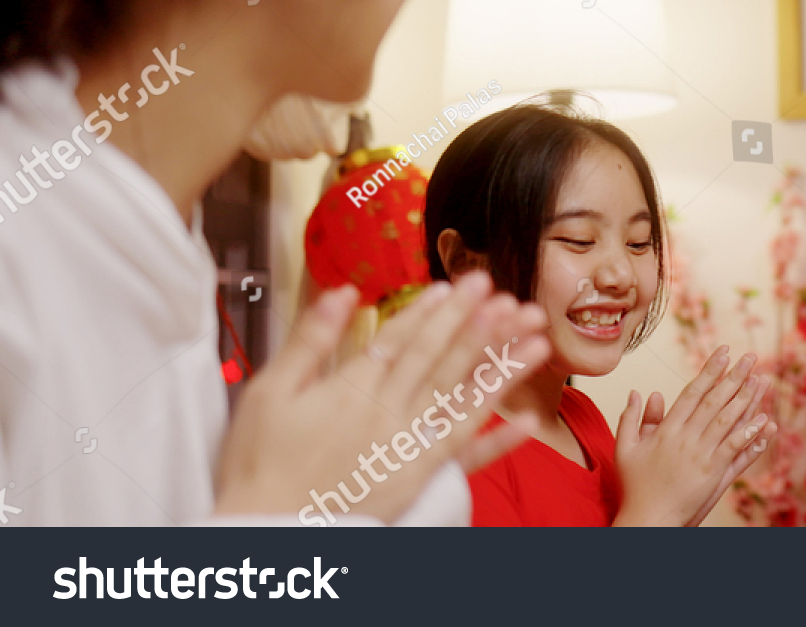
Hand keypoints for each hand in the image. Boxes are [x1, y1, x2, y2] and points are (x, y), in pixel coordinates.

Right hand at [214, 272, 549, 522]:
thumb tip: (341, 292)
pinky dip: (497, 441)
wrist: (266, 533)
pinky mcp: (417, 479)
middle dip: (477, 325)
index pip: (403, 338)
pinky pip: (464, 457)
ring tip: (536, 339)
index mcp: (352, 388)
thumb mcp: (268, 391)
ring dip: (501, 368)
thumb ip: (310, 340)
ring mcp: (408, 447)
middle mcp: (388, 412)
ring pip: (462, 398)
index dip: (435, 309)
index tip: (463, 283)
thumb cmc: (258, 463)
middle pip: (441, 360)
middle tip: (508, 294)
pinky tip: (528, 420)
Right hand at [613, 346, 776, 526]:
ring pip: (727, 421)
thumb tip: (638, 393)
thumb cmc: (635, 487)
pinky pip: (734, 449)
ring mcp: (700, 455)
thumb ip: (631, 419)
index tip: (723, 353)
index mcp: (666, 430)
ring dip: (746, 398)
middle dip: (734, 376)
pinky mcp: (713, 474)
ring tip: (761, 379)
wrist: (647, 520)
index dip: (709, 371)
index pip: (692, 392)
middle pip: (714, 401)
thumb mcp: (624, 449)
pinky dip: (749, 434)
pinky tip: (764, 420)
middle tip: (750, 357)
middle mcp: (685, 438)